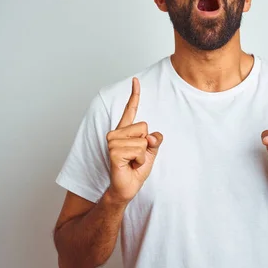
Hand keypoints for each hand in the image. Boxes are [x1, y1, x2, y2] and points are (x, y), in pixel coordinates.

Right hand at [106, 77, 163, 204]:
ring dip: (142, 155)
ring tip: (132, 162)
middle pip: (144, 127)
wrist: (127, 187)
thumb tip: (152, 135)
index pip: (130, 110)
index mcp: (125, 131)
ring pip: (142, 140)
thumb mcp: (150, 153)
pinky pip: (138, 150)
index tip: (136, 80)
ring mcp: (113, 142)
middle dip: (146, 144)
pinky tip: (130, 165)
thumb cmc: (135, 169)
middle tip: (135, 157)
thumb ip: (154, 141)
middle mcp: (116, 133)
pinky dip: (139, 160)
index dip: (134, 95)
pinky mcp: (114, 151)